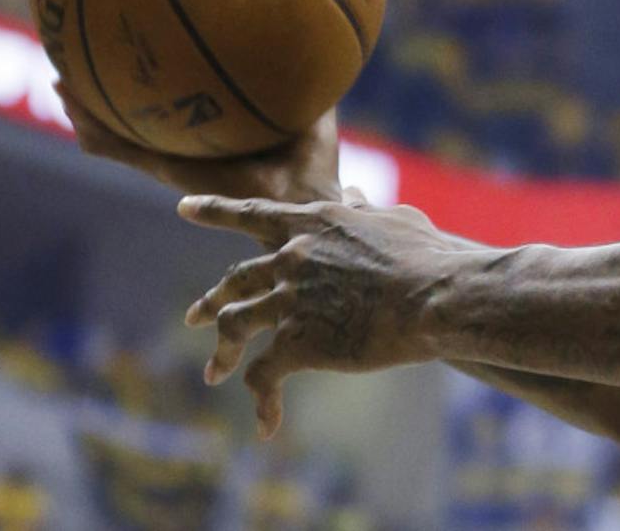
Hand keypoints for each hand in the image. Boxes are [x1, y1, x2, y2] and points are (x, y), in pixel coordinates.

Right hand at [57, 82, 342, 205]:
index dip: (153, 88)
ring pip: (117, 137)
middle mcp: (188, 148)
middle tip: (80, 68)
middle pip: (136, 122)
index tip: (133, 58)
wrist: (305, 197)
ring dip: (88, 112)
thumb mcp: (306, 102)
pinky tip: (77, 110)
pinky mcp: (171, 172)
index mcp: (213, 132)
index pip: (176, 110)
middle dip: (108, 97)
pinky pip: (124, 151)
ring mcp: (174, 161)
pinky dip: (97, 132)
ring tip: (63, 83)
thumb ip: (303, 72)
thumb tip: (309, 31)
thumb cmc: (312, 156)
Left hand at [179, 195, 464, 438]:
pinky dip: (261, 400)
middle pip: (236, 279)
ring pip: (234, 325)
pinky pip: (262, 376)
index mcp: (313, 224)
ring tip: (215, 372)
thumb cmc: (427, 255)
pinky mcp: (296, 343)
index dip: (214, 211)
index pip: (252, 214)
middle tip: (194, 316)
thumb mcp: (396, 219)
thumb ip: (366, 209)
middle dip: (212, 300)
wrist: (435, 295)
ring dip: (222, 352)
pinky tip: (267, 425)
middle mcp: (291, 258)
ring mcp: (289, 300)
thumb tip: (356, 194)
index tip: (184, 207)